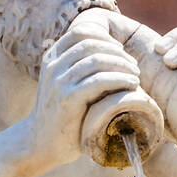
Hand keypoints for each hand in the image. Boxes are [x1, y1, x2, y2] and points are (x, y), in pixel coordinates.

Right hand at [31, 23, 141, 164]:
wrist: (40, 144)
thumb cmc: (60, 116)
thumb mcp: (64, 86)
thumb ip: (78, 69)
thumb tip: (109, 55)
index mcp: (51, 58)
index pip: (80, 32)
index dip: (105, 37)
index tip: (120, 50)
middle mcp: (53, 65)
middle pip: (92, 44)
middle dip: (118, 52)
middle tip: (134, 65)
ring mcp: (59, 81)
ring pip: (97, 60)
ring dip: (122, 65)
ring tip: (136, 76)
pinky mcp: (68, 98)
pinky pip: (99, 80)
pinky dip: (120, 79)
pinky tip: (132, 85)